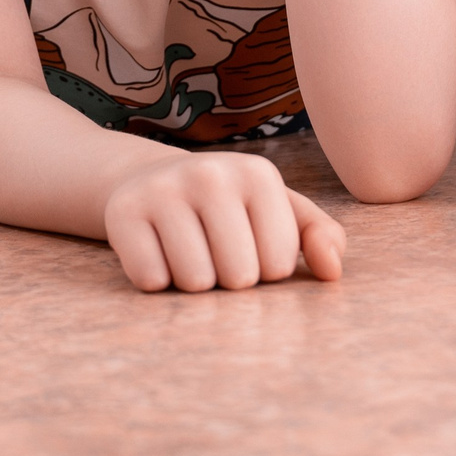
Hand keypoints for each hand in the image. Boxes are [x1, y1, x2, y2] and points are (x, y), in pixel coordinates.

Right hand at [102, 151, 346, 292]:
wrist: (153, 182)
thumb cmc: (231, 209)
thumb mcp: (281, 213)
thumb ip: (321, 237)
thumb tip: (333, 271)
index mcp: (258, 174)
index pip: (278, 265)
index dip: (265, 270)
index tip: (249, 245)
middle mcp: (210, 173)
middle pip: (238, 276)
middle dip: (229, 279)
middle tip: (215, 251)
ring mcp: (162, 189)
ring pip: (195, 282)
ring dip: (194, 283)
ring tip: (188, 252)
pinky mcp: (122, 212)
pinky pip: (152, 280)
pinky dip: (156, 280)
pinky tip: (157, 252)